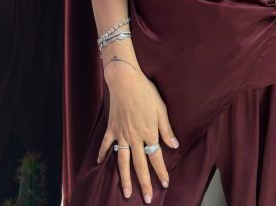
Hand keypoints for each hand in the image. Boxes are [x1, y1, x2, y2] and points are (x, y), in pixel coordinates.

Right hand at [98, 62, 179, 203]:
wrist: (125, 81)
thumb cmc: (146, 92)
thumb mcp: (161, 108)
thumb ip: (166, 129)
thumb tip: (175, 145)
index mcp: (148, 132)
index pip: (156, 157)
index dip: (161, 171)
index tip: (165, 183)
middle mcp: (134, 137)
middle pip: (139, 165)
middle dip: (144, 183)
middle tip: (147, 199)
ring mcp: (121, 134)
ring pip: (122, 161)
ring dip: (125, 178)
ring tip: (127, 192)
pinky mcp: (111, 128)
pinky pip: (106, 144)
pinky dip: (103, 154)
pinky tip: (101, 164)